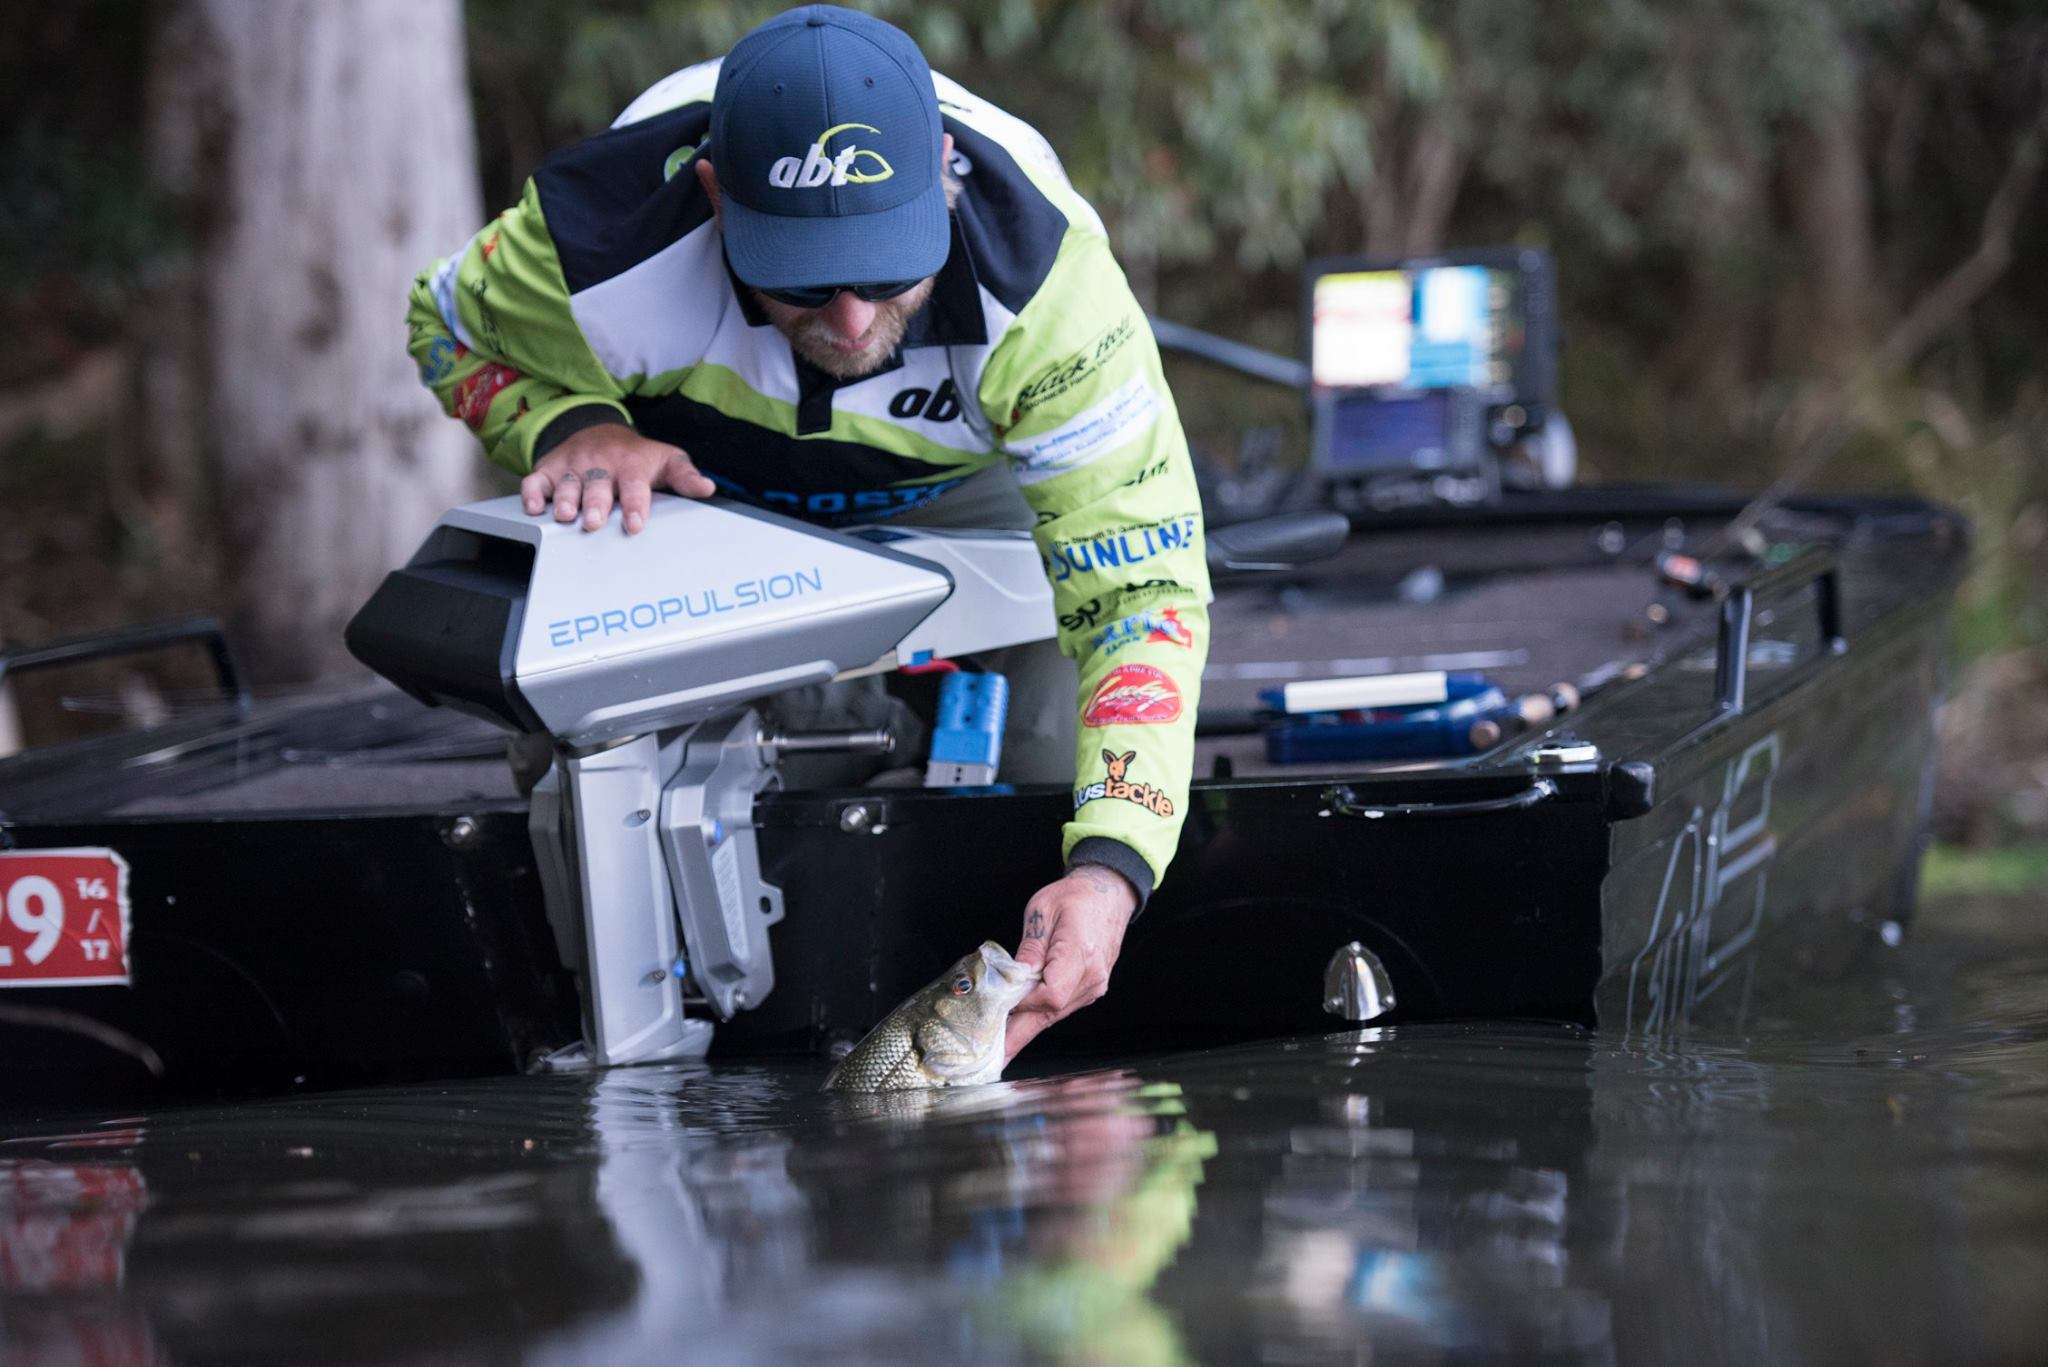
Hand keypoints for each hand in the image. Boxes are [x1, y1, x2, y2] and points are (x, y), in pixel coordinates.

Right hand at [519, 422, 715, 533]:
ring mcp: (573, 466)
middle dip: (596, 503)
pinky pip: (536, 481)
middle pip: (597, 485)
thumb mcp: (666, 460)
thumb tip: (707, 489)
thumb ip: (686, 476)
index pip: (634, 484)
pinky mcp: (550, 469)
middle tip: (595, 522)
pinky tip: (533, 508)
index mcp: (630, 464)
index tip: (634, 524)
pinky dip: (532, 493)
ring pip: (566, 483)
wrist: (600, 432)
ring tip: (565, 515)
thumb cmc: (637, 457)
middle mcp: (600, 464)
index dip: (634, 504)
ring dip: (565, 499)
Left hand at [1004, 864, 1138, 1063]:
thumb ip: (1029, 948)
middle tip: (995, 1056)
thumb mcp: (1042, 911)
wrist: (1109, 895)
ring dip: (1027, 1027)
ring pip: (1055, 1015)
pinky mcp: (1091, 989)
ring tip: (999, 1042)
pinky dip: (1039, 1016)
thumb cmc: (1075, 898)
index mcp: (1080, 952)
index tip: (1000, 1005)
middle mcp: (1092, 976)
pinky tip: (1020, 1022)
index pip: (1051, 994)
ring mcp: (1094, 985)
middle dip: (1019, 1035)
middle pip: (1051, 1013)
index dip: (1024, 1004)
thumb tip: (1012, 979)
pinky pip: (1061, 1008)